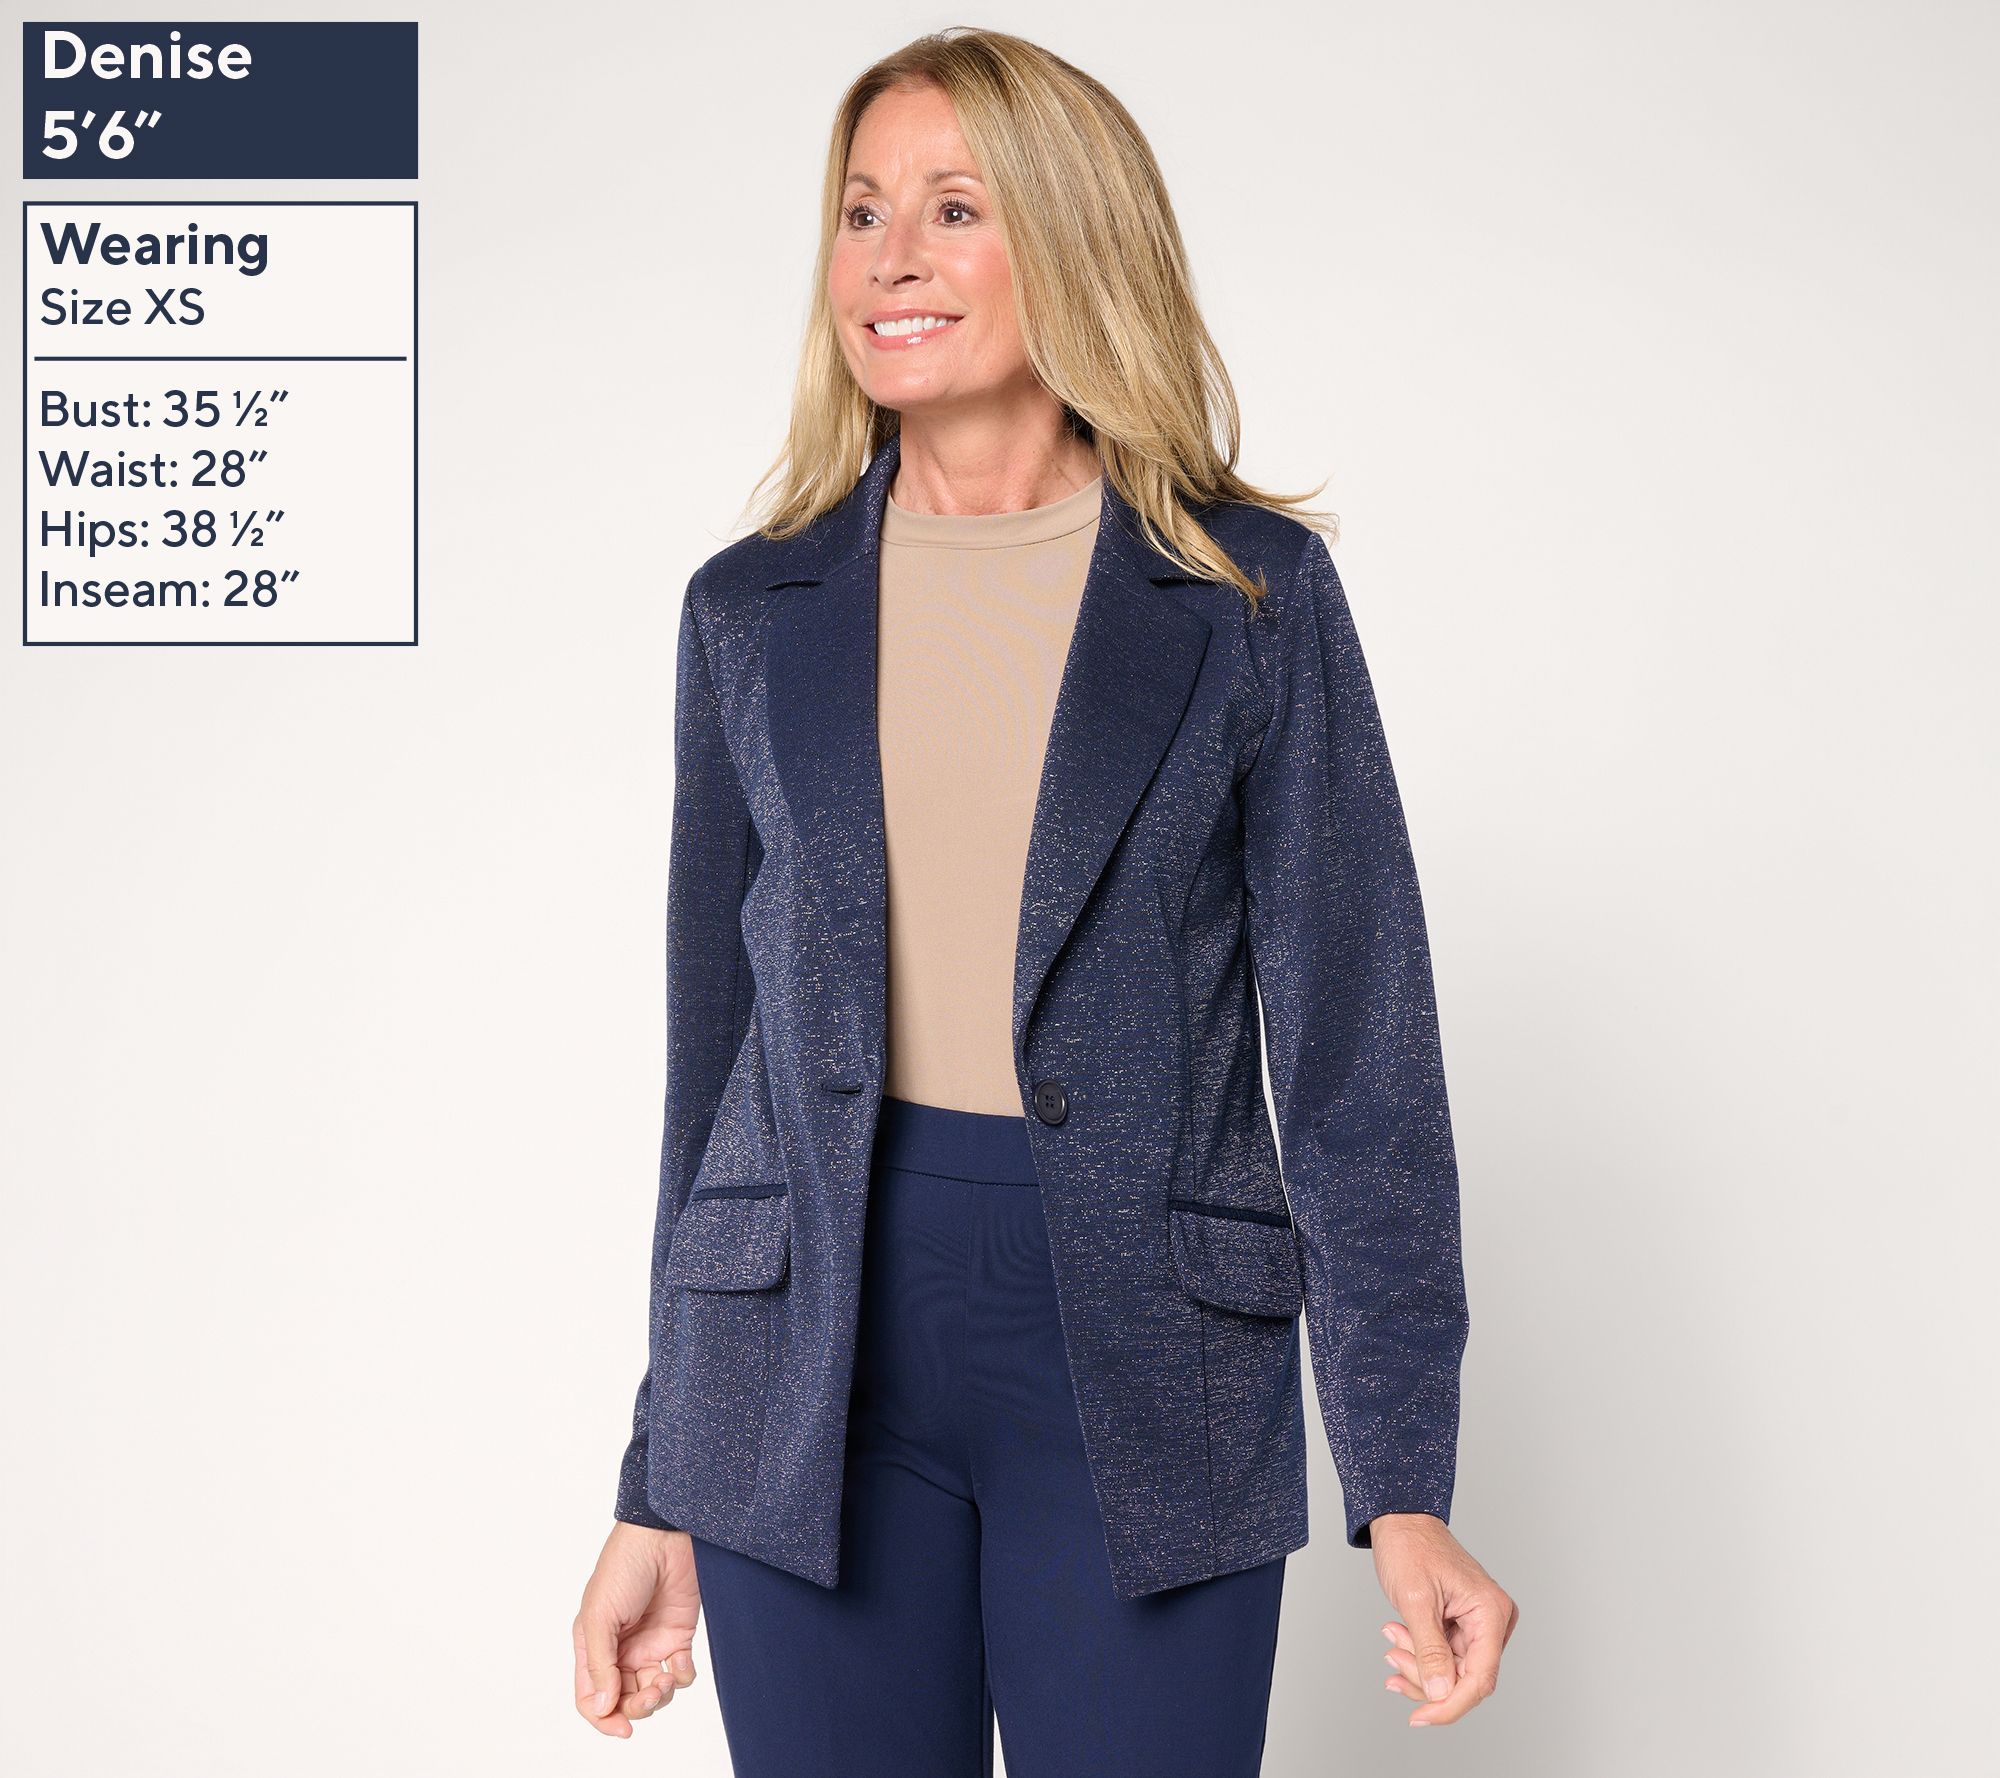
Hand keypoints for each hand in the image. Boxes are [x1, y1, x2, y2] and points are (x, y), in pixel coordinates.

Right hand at [573, 1522, 702, 1737]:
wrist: (665, 1536)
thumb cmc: (624, 1567)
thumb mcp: (599, 1615)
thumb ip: (600, 1664)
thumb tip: (604, 1707)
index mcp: (593, 1645)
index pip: (592, 1696)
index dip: (604, 1718)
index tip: (623, 1727)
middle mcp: (621, 1649)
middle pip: (624, 1699)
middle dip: (637, 1707)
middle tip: (650, 1694)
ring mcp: (651, 1643)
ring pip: (653, 1691)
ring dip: (660, 1696)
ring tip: (665, 1681)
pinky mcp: (678, 1635)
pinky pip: (680, 1673)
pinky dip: (682, 1678)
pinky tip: (680, 1664)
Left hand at [1369, 1512, 1515, 1725]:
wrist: (1400, 1520)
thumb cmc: (1410, 1546)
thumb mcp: (1415, 1599)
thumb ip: (1430, 1649)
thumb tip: (1441, 1693)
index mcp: (1491, 1611)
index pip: (1479, 1679)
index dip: (1450, 1704)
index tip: (1420, 1717)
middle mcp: (1492, 1620)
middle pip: (1464, 1679)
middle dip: (1424, 1676)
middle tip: (1391, 1656)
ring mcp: (1478, 1624)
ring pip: (1451, 1672)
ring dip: (1417, 1664)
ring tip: (1391, 1637)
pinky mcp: (1463, 1626)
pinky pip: (1444, 1656)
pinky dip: (1418, 1654)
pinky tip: (1397, 1638)